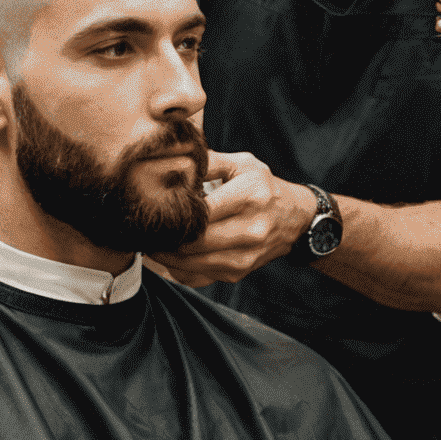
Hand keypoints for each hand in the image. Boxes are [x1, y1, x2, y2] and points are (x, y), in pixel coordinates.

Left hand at [148, 151, 314, 287]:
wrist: (295, 219)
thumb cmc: (264, 187)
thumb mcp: (242, 164)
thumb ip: (207, 162)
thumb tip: (172, 163)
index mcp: (250, 196)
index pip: (203, 211)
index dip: (174, 213)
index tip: (154, 209)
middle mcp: (250, 229)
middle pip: (195, 242)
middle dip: (165, 238)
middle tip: (145, 229)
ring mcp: (245, 255)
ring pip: (193, 263)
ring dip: (166, 256)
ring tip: (151, 242)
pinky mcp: (238, 272)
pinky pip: (199, 277)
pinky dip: (177, 269)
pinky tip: (168, 256)